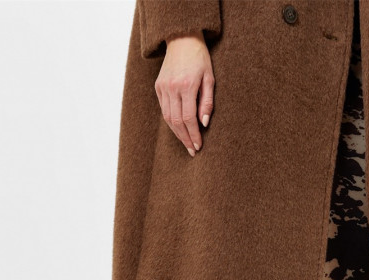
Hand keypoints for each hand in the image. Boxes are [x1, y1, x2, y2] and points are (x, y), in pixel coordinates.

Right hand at [155, 32, 214, 156]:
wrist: (182, 39)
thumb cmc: (200, 58)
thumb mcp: (210, 78)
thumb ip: (207, 101)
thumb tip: (204, 123)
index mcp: (186, 86)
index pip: (189, 118)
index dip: (194, 134)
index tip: (198, 146)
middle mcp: (172, 88)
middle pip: (177, 121)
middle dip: (185, 138)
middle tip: (192, 151)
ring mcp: (163, 88)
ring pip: (168, 118)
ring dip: (177, 133)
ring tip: (186, 144)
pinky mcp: (158, 87)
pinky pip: (164, 109)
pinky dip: (171, 122)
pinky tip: (179, 130)